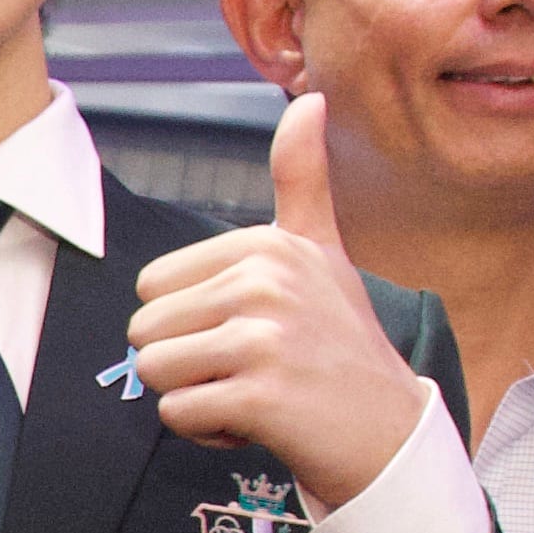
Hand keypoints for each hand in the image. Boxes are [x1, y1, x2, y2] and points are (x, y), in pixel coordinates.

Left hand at [121, 94, 431, 508]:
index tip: (251, 332)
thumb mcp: (324, 251)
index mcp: (268, 244)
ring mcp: (264, 337)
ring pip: (152, 370)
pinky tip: (258, 424)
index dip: (190, 322)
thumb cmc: (343, 344)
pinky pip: (176, 413)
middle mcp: (266, 281)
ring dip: (193, 396)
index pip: (153, 286)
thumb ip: (304, 177)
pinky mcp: (260, 395)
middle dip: (184, 361)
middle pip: (144, 329)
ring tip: (252, 391)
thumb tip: (310, 98)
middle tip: (249, 369)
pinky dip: (207, 431)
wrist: (390, 434)